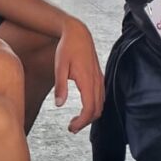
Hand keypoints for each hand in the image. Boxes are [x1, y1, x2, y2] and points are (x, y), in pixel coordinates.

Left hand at [53, 17, 104, 132]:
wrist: (78, 33)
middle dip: (86, 122)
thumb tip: (59, 104)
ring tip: (76, 121)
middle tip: (71, 128)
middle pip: (97, 110)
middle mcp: (96, 81)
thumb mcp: (59, 66)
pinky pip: (101, 96)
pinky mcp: (99, 76)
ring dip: (90, 115)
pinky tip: (84, 108)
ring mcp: (100, 79)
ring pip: (101, 104)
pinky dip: (94, 106)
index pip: (89, 108)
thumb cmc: (67, 48)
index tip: (71, 127)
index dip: (82, 122)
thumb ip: (60, 86)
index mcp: (87, 80)